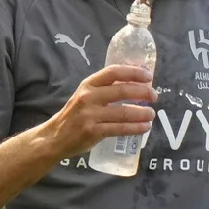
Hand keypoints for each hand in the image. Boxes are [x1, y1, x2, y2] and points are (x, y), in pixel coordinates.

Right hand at [41, 65, 156, 158]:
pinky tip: (144, 127)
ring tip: (152, 114)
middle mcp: (88, 97)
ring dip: (142, 113)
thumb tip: (137, 83)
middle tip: (154, 96)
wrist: (54, 137)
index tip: (149, 76)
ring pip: (123, 112)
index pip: (113, 72)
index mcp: (88, 84)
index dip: (133, 72)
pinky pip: (119, 129)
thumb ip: (106, 89)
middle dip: (143, 92)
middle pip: (122, 91)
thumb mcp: (86, 95)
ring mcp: (90, 115)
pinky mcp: (92, 132)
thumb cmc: (76, 114)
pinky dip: (135, 128)